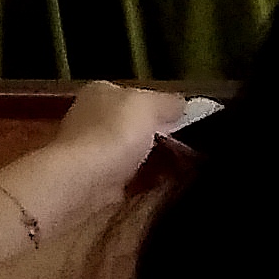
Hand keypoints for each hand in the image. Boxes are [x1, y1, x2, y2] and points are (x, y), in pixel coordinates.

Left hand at [0, 82, 190, 230]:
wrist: (83, 180)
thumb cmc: (113, 132)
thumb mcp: (147, 104)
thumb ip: (167, 102)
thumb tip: (182, 104)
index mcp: (101, 92)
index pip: (138, 96)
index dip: (165, 108)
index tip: (191, 124)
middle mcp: (93, 118)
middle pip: (137, 126)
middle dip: (164, 138)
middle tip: (195, 150)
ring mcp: (94, 150)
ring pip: (135, 154)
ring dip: (159, 161)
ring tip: (190, 170)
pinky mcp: (99, 181)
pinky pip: (132, 178)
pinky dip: (149, 181)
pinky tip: (169, 185)